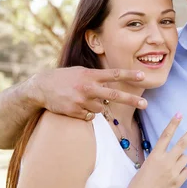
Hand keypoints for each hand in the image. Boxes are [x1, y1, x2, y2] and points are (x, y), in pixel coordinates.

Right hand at [31, 66, 147, 119]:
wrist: (41, 87)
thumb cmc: (64, 78)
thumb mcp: (80, 71)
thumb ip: (96, 76)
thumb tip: (113, 82)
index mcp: (90, 75)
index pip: (114, 74)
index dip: (129, 74)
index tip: (142, 76)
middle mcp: (87, 87)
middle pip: (114, 95)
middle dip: (131, 100)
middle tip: (145, 105)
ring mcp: (81, 100)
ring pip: (101, 108)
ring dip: (97, 106)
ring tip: (84, 99)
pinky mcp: (74, 112)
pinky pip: (90, 116)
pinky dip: (87, 113)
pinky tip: (77, 106)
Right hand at [126, 113, 186, 187]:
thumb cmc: (139, 182)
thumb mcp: (147, 164)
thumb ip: (160, 157)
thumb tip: (174, 154)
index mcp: (155, 155)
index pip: (166, 135)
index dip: (173, 124)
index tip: (179, 114)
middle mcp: (166, 161)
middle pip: (182, 143)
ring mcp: (173, 171)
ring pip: (185, 158)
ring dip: (181, 160)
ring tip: (170, 169)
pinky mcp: (178, 181)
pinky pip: (186, 171)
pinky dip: (182, 172)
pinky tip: (173, 178)